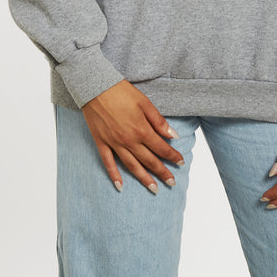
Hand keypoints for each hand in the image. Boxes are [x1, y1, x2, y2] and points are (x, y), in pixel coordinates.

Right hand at [81, 79, 184, 193]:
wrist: (95, 87)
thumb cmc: (121, 92)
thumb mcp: (144, 102)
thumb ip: (159, 121)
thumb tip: (173, 136)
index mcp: (141, 130)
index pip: (161, 148)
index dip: (172, 156)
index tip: (181, 162)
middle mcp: (129, 141)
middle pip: (149, 161)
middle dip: (162, 172)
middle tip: (172, 182)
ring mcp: (114, 143)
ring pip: (132, 166)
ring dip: (144, 179)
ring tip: (154, 189)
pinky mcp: (101, 143)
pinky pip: (108, 163)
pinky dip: (114, 176)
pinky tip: (120, 187)